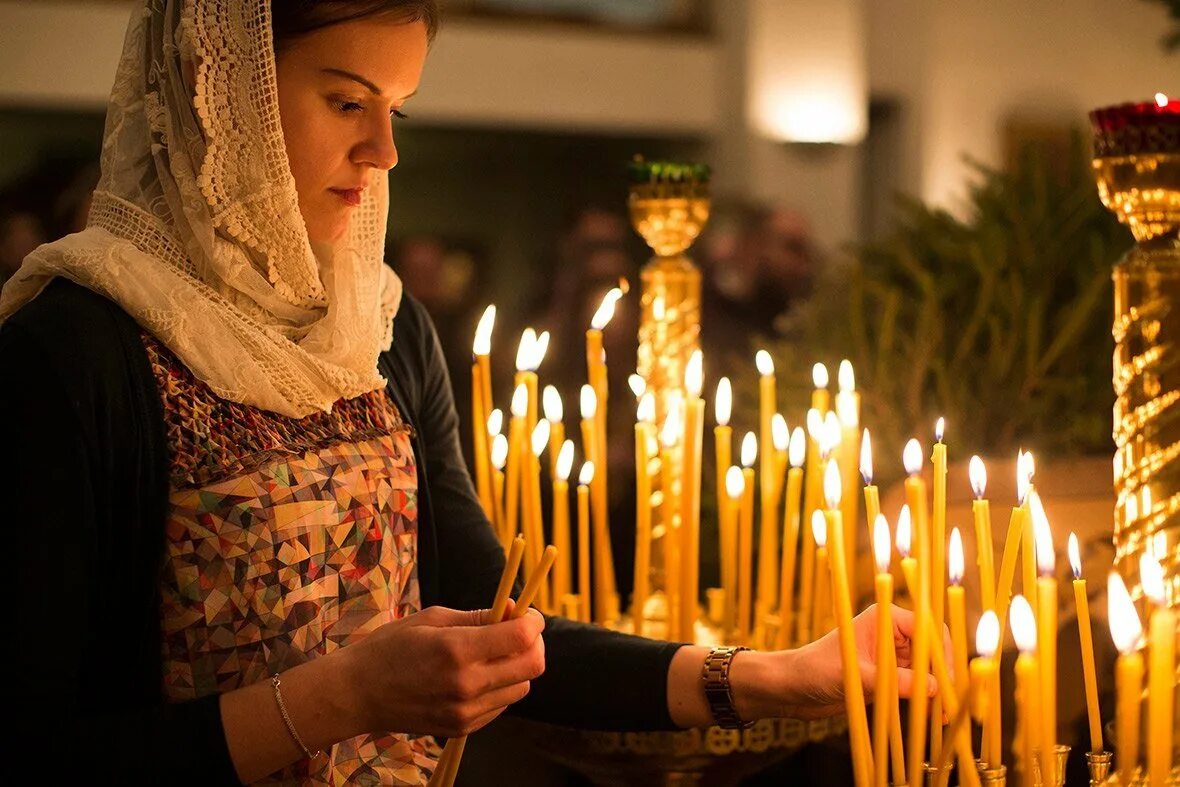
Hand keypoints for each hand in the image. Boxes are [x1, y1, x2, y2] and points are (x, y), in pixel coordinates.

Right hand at [341, 600, 544, 736]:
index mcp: (456, 650)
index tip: (527, 614)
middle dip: (533, 643)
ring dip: (518, 666)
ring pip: (522, 687)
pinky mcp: (462, 728)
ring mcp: (465, 712)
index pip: (521, 637)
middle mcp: (466, 685)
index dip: (533, 621)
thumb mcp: (432, 618)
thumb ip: (478, 616)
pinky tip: (478, 675)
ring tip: (493, 653)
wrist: (357, 694)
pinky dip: (500, 687)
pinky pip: (501, 705)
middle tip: (518, 631)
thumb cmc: (391, 647)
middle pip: (532, 665)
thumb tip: (514, 611)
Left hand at [733, 604, 948, 720]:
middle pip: (931, 651)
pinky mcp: (888, 677)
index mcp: (884, 619)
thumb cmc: (815, 670)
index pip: (927, 629)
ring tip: (945, 716)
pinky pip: (916, 686)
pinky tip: (934, 717)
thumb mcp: (856, 677)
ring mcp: (891, 656)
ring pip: (927, 671)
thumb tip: (934, 689)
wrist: (792, 688)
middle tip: (951, 703)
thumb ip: (893, 682)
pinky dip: (926, 700)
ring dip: (938, 691)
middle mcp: (891, 634)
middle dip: (944, 675)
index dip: (941, 653)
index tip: (947, 680)